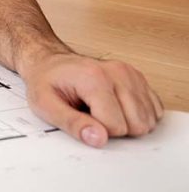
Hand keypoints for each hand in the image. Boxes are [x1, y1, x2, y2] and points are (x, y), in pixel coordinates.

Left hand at [22, 52, 163, 146]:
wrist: (48, 62)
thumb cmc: (46, 82)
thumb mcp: (46, 106)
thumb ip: (72, 124)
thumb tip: (98, 139)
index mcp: (94, 78)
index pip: (116, 126)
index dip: (98, 130)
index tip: (82, 117)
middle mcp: (117, 73)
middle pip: (137, 125)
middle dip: (115, 128)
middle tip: (91, 113)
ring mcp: (130, 74)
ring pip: (148, 119)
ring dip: (127, 122)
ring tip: (101, 108)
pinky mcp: (138, 77)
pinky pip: (154, 109)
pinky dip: (138, 115)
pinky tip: (117, 107)